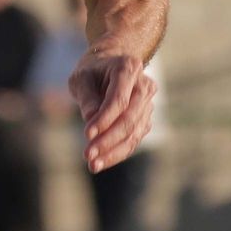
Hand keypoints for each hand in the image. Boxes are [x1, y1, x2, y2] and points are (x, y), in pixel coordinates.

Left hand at [68, 53, 154, 172]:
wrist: (109, 65)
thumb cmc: (91, 71)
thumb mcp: (81, 78)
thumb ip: (87, 98)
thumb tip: (92, 121)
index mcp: (128, 68)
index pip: (119, 99)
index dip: (104, 119)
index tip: (87, 135)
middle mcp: (144, 86)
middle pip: (129, 119)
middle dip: (108, 140)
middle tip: (88, 155)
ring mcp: (148, 104)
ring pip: (134, 133)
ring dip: (113, 151)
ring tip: (93, 165)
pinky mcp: (145, 119)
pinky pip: (133, 139)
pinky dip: (117, 152)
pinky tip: (101, 162)